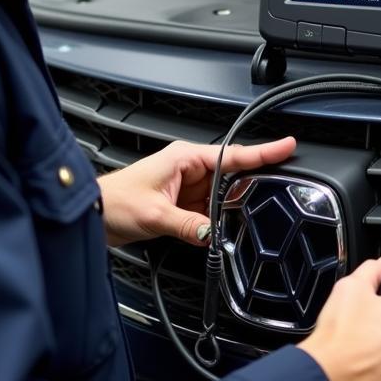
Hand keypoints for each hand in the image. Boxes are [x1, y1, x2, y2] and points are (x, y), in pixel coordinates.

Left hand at [97, 137, 296, 246]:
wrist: (93, 214)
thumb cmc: (115, 201)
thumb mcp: (154, 214)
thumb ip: (188, 225)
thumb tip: (213, 234)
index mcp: (185, 157)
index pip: (232, 154)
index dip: (263, 152)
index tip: (287, 146)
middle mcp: (189, 168)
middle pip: (233, 174)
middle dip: (254, 183)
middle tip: (279, 191)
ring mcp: (187, 186)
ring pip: (224, 194)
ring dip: (234, 205)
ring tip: (251, 215)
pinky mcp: (183, 204)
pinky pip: (211, 210)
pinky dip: (220, 218)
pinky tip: (227, 227)